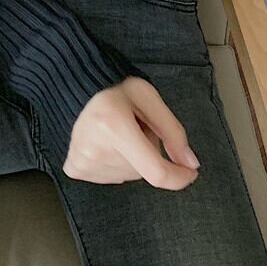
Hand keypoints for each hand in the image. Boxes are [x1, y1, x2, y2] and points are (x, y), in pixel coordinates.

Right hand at [63, 75, 200, 189]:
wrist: (81, 88)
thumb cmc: (118, 90)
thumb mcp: (150, 99)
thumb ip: (173, 131)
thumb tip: (191, 164)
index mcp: (114, 126)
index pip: (155, 171)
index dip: (178, 177)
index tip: (191, 171)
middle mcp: (95, 148)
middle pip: (142, 172)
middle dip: (148, 152)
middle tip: (136, 126)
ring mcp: (83, 162)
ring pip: (129, 175)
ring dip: (132, 158)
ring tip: (118, 132)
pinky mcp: (75, 169)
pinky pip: (112, 177)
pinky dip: (116, 163)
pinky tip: (107, 142)